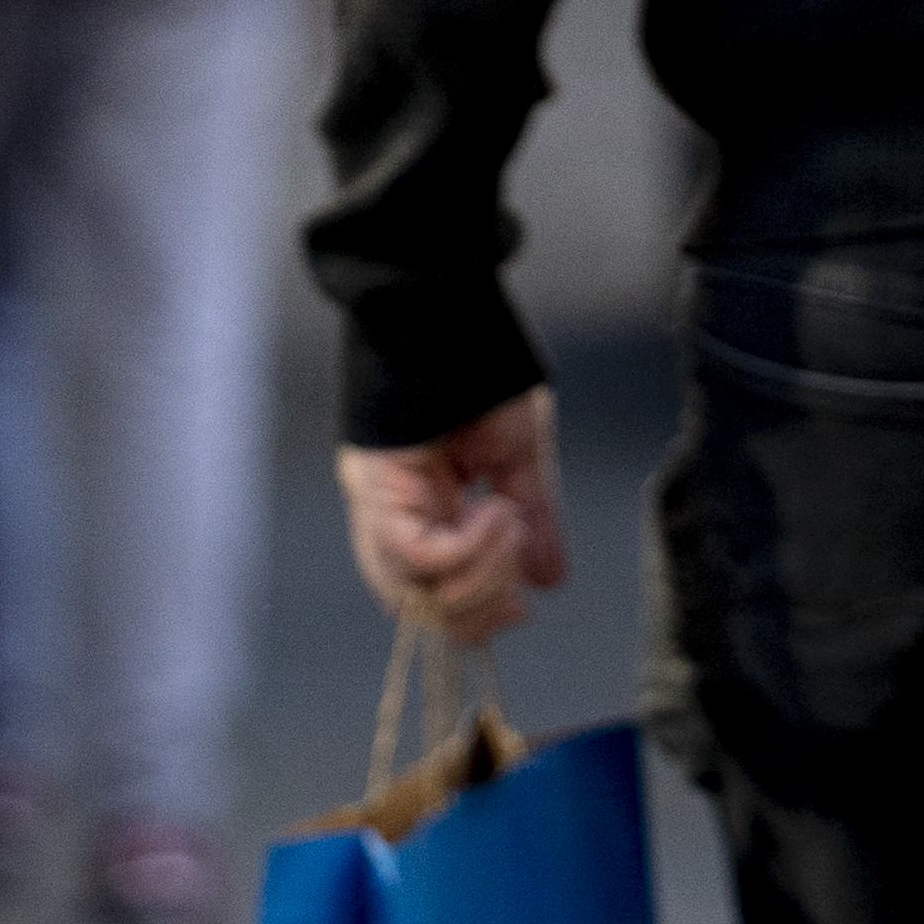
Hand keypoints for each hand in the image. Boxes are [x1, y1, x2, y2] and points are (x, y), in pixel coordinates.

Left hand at [339, 387, 566, 643]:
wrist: (445, 307)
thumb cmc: (477, 365)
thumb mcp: (519, 454)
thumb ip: (533, 518)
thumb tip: (549, 579)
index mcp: (421, 507)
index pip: (431, 591)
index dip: (472, 615)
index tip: (521, 610)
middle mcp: (392, 512)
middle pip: (416, 605)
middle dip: (474, 613)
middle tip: (518, 599)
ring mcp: (378, 501)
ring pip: (411, 590)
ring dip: (476, 582)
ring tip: (514, 532)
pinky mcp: (375, 486)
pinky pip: (415, 552)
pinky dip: (465, 550)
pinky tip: (499, 514)